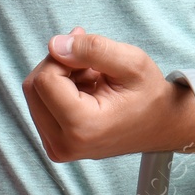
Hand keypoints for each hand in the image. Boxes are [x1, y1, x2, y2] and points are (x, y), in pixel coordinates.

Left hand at [22, 27, 194, 160]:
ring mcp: (57, 149)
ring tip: (94, 82)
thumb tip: (54, 45)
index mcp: (82, 127)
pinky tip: (86, 93)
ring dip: (60, 78)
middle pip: (33, 87)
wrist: (161, 126)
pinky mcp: (55, 146)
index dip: (65, 58)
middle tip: (94, 67)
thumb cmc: (149, 96)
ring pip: (34, 95)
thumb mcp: (131, 62)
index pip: (45, 79)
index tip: (92, 60)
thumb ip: (93, 49)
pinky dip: (59, 91)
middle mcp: (63, 145)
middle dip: (59, 67)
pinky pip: (41, 105)